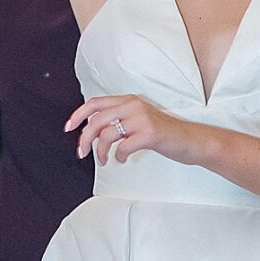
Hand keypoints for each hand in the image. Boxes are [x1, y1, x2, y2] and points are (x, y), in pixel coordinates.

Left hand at [64, 93, 197, 167]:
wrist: (190, 140)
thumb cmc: (163, 134)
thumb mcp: (139, 120)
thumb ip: (119, 120)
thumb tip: (93, 131)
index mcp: (129, 100)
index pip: (95, 103)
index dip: (78, 115)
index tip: (68, 128)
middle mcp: (133, 105)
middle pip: (96, 120)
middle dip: (84, 139)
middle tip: (81, 152)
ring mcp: (142, 118)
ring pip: (106, 134)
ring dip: (100, 152)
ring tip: (103, 160)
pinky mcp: (149, 134)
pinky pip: (123, 147)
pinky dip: (119, 156)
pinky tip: (123, 159)